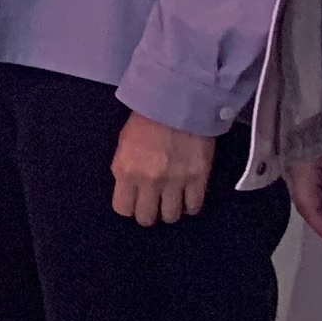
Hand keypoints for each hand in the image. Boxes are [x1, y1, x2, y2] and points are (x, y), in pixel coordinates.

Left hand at [109, 111, 217, 225]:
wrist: (178, 103)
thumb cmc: (146, 119)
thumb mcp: (123, 144)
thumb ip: (125, 169)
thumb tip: (129, 189)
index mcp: (126, 171)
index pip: (123, 209)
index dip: (128, 208)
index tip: (134, 202)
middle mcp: (149, 181)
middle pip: (146, 217)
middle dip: (148, 214)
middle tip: (152, 205)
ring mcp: (175, 181)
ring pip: (171, 216)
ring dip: (169, 212)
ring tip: (170, 202)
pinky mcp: (199, 178)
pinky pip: (194, 205)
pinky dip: (190, 206)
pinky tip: (187, 199)